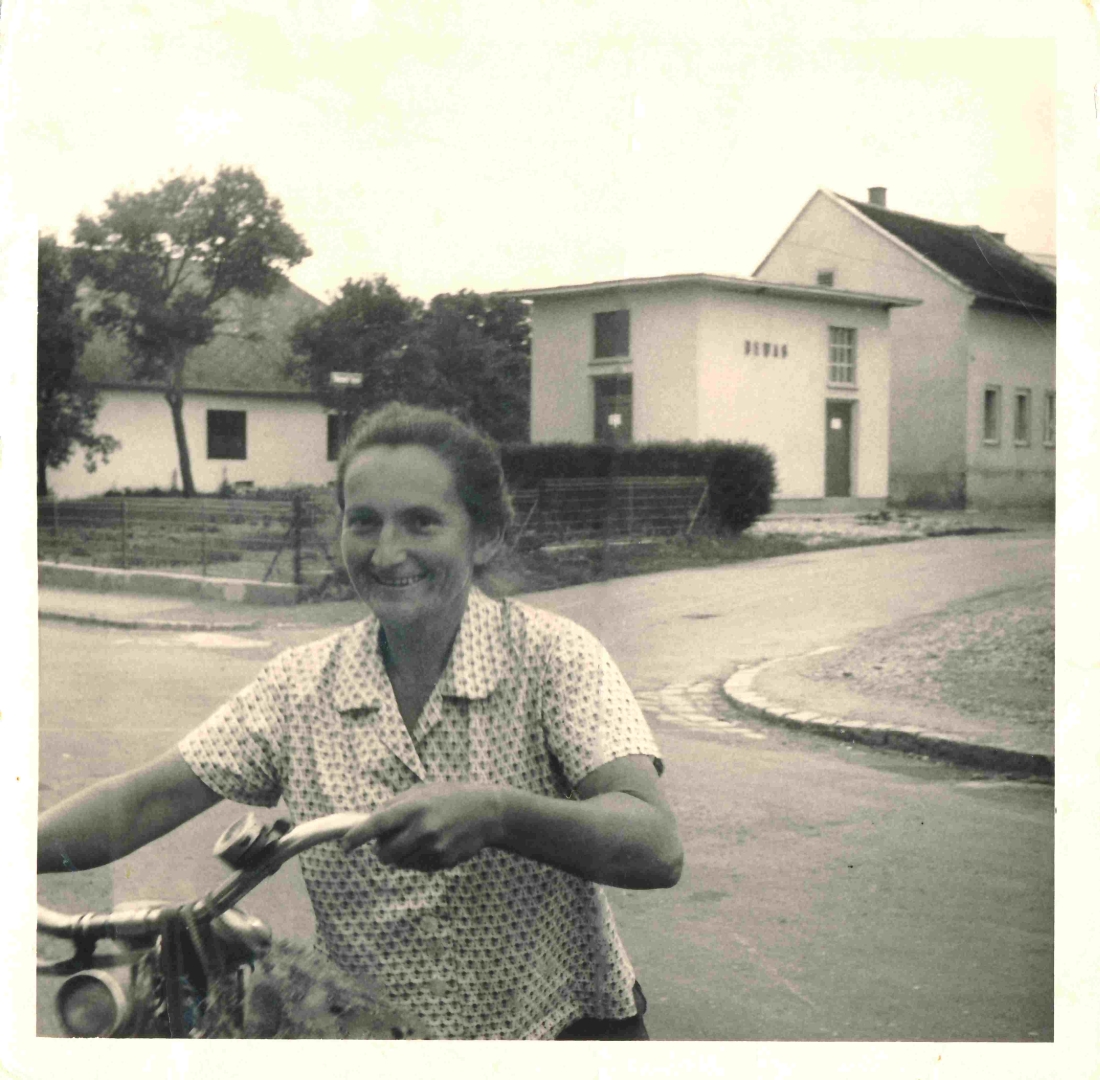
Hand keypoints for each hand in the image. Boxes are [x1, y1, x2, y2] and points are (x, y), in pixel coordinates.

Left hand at [341, 783, 506, 872]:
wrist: (488, 812)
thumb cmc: (450, 797)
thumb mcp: (422, 791)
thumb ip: (395, 806)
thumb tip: (368, 823)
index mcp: (413, 807)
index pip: (376, 825)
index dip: (356, 838)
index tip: (343, 847)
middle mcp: (422, 829)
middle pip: (383, 854)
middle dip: (381, 851)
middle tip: (389, 841)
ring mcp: (433, 848)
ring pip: (399, 863)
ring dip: (400, 855)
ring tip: (418, 838)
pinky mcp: (443, 862)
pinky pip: (417, 868)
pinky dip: (417, 859)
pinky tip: (434, 844)